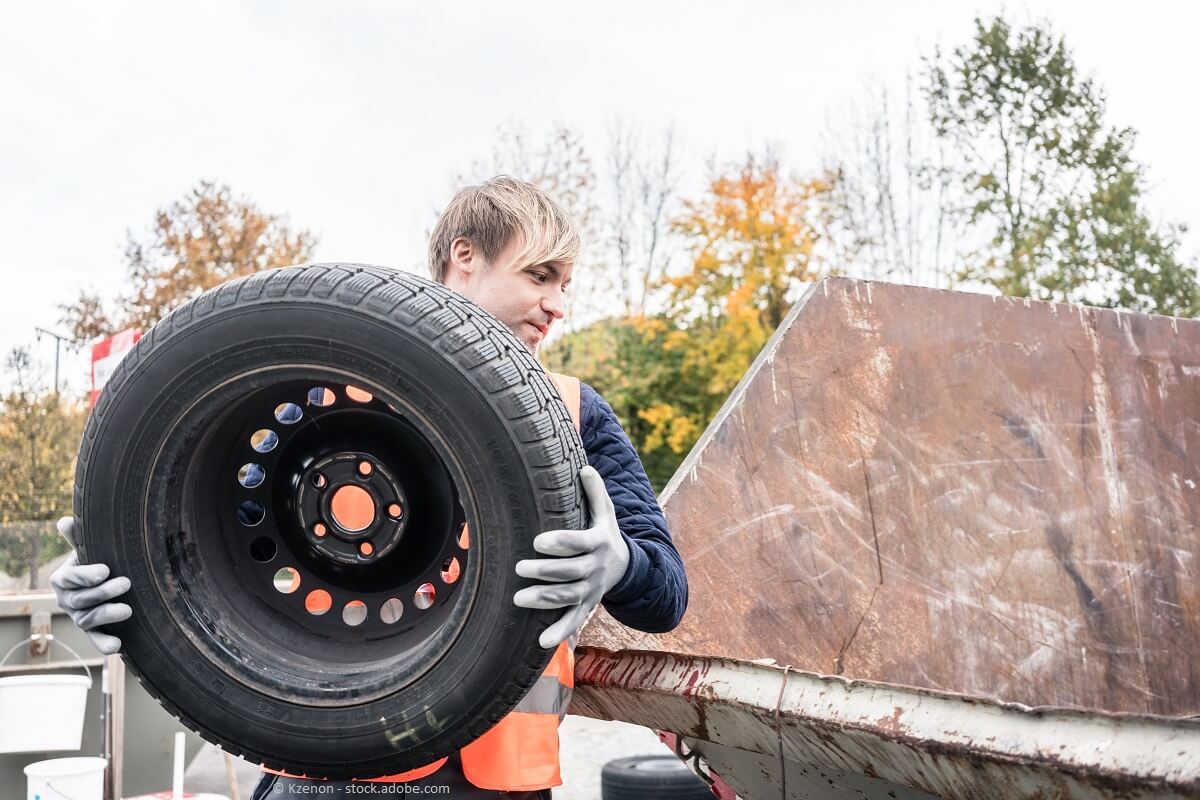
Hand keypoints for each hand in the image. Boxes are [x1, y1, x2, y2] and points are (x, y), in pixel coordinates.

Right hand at [49, 517, 131, 654]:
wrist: (105, 578)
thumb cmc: (96, 558)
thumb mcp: (88, 547)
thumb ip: (77, 536)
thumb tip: (64, 521)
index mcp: (62, 579)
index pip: (69, 578)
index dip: (86, 575)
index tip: (105, 570)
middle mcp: (67, 600)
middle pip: (80, 600)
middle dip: (103, 592)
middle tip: (127, 583)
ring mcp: (79, 617)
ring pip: (87, 620)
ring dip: (107, 616)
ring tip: (128, 610)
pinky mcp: (94, 630)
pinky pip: (95, 639)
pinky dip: (104, 644)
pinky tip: (117, 646)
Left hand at [513, 466, 629, 648]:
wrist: (626, 567)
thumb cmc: (605, 534)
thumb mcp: (605, 512)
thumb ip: (595, 491)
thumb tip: (585, 467)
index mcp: (599, 542)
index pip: (579, 543)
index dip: (560, 543)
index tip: (538, 541)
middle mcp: (596, 568)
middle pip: (570, 572)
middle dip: (544, 571)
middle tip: (519, 567)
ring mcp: (591, 590)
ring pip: (568, 597)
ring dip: (544, 600)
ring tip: (518, 598)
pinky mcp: (587, 607)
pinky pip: (574, 621)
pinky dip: (560, 633)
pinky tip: (541, 642)